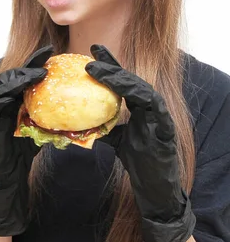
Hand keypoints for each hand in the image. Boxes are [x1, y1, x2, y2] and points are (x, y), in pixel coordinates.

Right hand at [0, 45, 53, 235]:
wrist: (6, 181)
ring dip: (17, 81)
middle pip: (11, 77)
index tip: (53, 52)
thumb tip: (84, 110)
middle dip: (28, 66)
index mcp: (12, 101)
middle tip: (46, 61)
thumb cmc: (24, 156)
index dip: (36, 63)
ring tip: (35, 76)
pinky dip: (0, 102)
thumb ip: (53, 117)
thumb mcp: (42, 131)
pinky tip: (13, 98)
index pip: (24, 76)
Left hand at [85, 44, 195, 241]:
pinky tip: (121, 88)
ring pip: (140, 87)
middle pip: (130, 79)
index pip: (122, 82)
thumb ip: (104, 128)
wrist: (156, 190)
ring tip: (97, 69)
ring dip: (118, 77)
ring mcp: (159, 115)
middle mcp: (150, 107)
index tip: (90, 52)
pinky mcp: (165, 125)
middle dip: (111, 64)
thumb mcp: (116, 141)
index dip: (108, 65)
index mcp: (139, 108)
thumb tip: (77, 122)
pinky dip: (136, 93)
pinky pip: (151, 104)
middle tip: (92, 53)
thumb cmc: (139, 164)